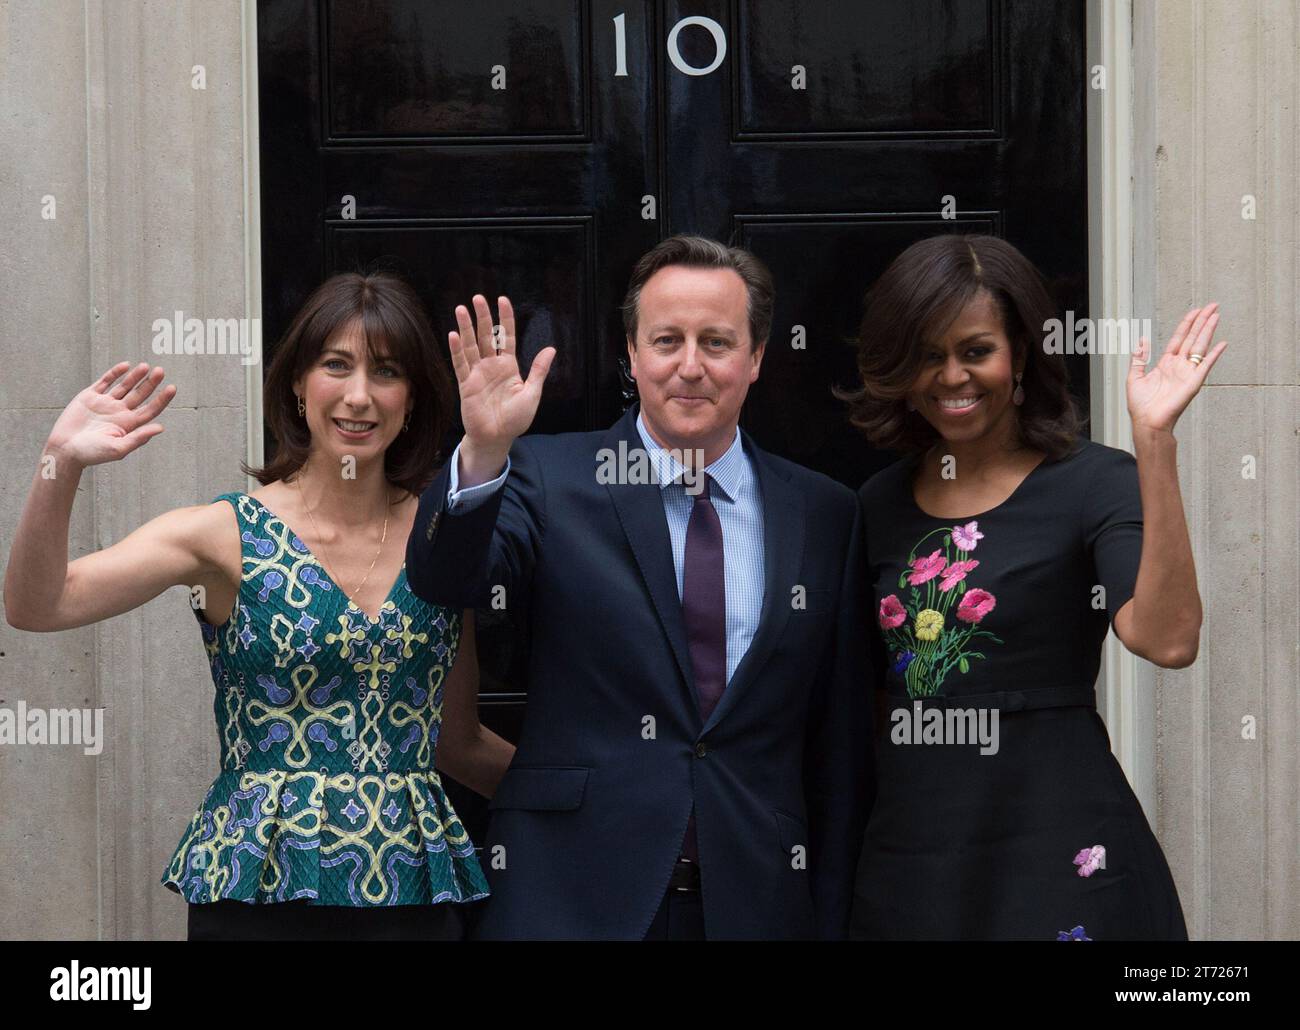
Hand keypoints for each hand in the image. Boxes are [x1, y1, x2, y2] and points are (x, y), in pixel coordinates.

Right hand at [46, 362, 175, 467]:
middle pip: (140, 394)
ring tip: (146, 366)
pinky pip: (105, 382)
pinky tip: (125, 365)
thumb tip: (161, 428)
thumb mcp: (118, 448)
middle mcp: (120, 412)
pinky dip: (114, 373)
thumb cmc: (92, 454)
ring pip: (124, 386)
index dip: (162, 399)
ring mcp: (105, 403)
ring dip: (135, 376)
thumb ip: (139, 438)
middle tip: (161, 371)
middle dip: (150, 383)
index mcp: (129, 425)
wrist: (64, 450)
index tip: (172, 388)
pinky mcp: (89, 397)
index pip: (150, 409)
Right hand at [449, 294, 554, 452]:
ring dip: (466, 328)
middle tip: (477, 298)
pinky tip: (453, 335)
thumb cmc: (515, 419)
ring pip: (470, 345)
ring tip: (460, 309)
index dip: (505, 318)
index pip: (506, 336)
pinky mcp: (465, 384)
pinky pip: (460, 364)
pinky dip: (456, 350)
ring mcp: (477, 373)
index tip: (503, 300)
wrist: (497, 437)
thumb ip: (538, 370)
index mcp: (509, 366)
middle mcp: (491, 366)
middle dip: (482, 317)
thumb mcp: (532, 393)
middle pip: (486, 336)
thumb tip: (551, 349)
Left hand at [1127, 303, 1227, 434]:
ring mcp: (1188, 373)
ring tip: (1216, 315)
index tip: (1195, 311)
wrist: (1147, 422)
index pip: (1179, 338)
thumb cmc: (1141, 405)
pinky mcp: (1193, 382)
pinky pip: (1206, 365)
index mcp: (1166, 363)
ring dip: (1208, 331)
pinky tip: (1222, 343)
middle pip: (1193, 338)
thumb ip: (1139, 358)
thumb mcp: (1134, 377)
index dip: (1187, 324)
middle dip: (1202, 321)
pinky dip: (1214, 354)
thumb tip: (1141, 341)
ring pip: (1200, 346)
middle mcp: (1179, 366)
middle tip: (1212, 306)